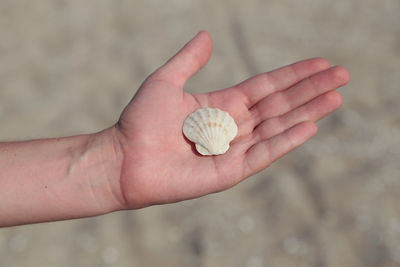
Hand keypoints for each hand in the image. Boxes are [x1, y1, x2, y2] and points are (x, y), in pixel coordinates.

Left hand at [113, 31, 349, 208]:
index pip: (266, 87)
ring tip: (335, 98)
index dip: (293, 74)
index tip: (320, 63)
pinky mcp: (229, 172)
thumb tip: (207, 35)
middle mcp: (233, 127)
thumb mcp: (165, 81)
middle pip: (279, 105)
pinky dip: (285, 141)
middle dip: (311, 90)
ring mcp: (233, 150)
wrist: (123, 158)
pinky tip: (308, 126)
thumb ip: (189, 60)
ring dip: (307, 112)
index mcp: (222, 106)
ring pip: (277, 127)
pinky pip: (262, 154)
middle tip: (342, 76)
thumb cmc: (140, 121)